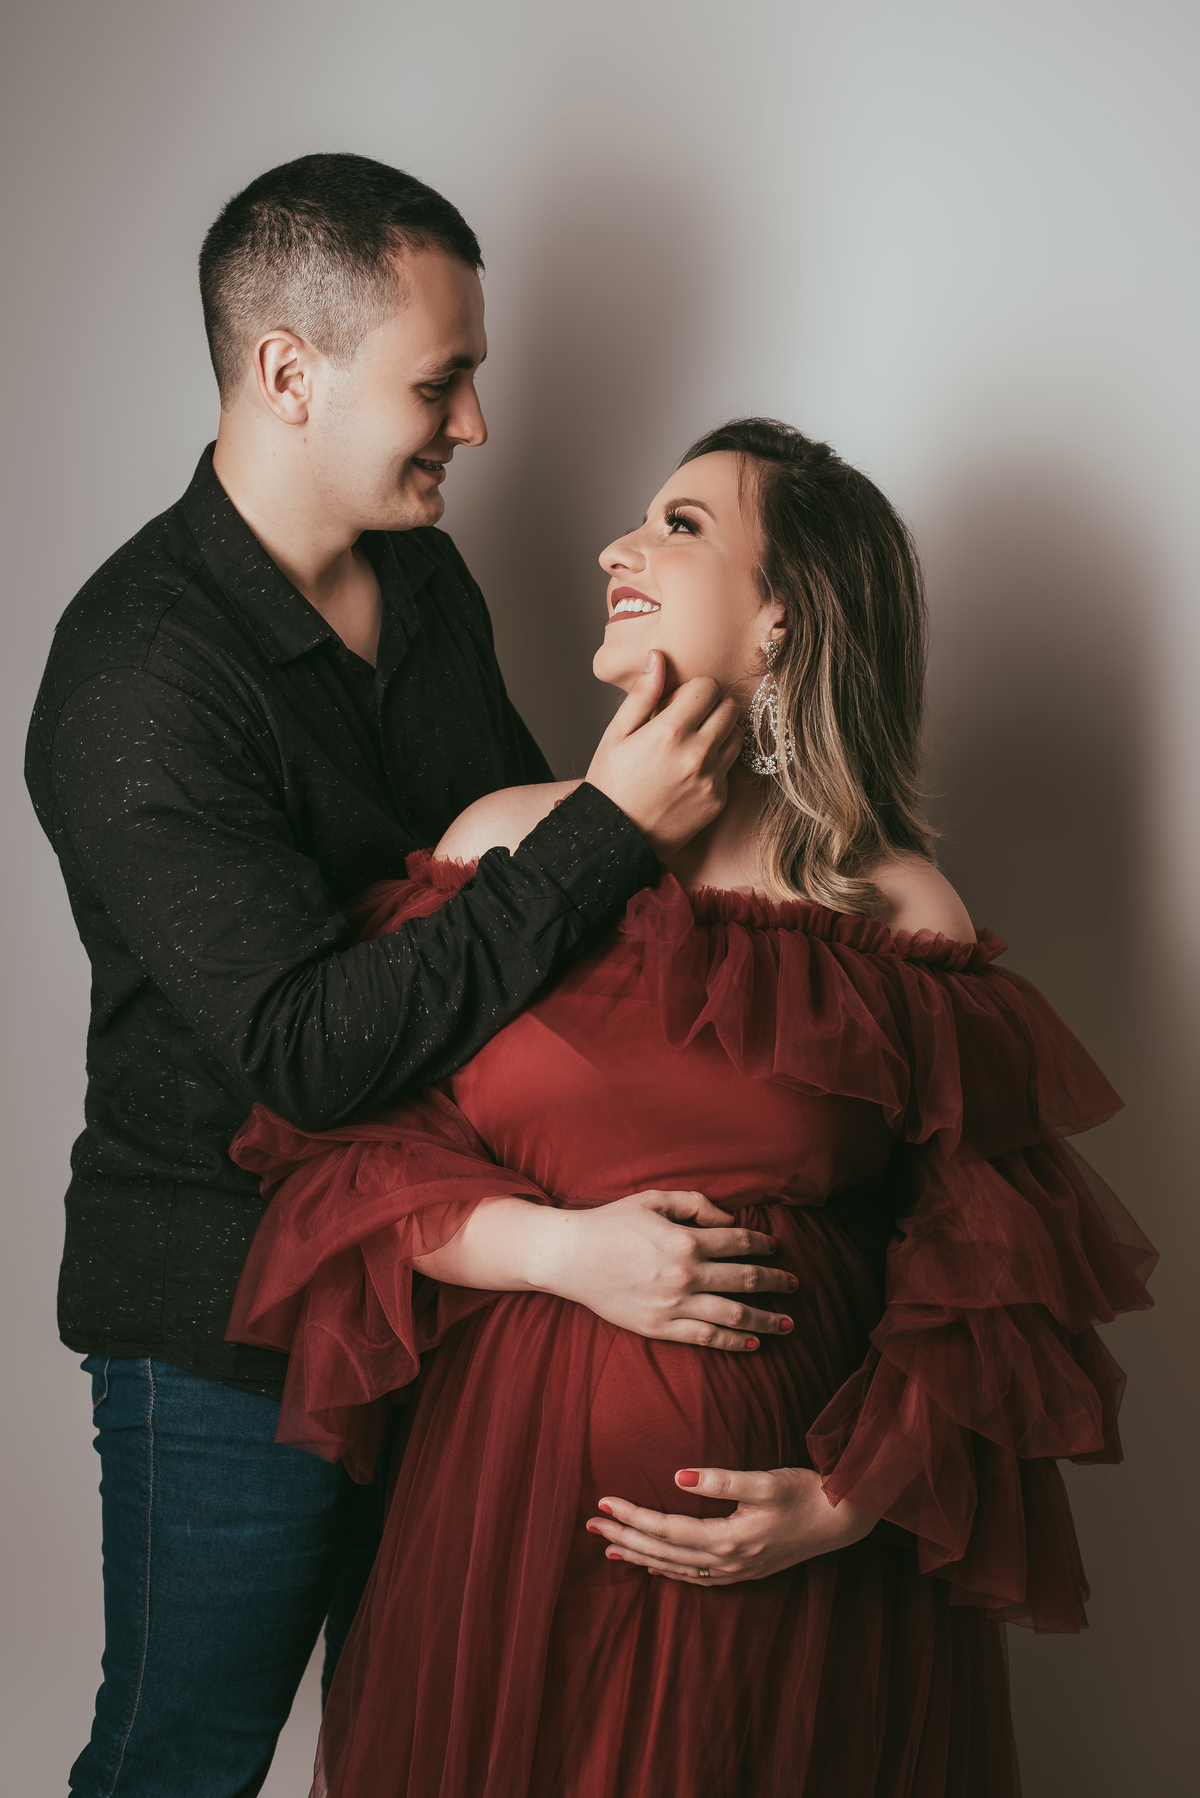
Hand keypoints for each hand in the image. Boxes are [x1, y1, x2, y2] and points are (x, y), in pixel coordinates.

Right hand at [540, 1190, 797, 1351]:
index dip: (762, 1244)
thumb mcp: (653, 1200)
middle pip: (745, 1280)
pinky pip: (705, 1338)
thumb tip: (729, 1220)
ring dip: (765, 1319)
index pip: (738, 1243)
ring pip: (732, 1315)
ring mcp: (673, 1305)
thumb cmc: (611, 1223)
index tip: (775, 1247)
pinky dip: (732, 1341)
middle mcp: (685, 1274)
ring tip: (787, 1323)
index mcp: (685, 1240)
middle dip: (775, 1282)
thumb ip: (695, 1204)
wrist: (569, 1256)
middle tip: (794, 1285)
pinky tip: (752, 1342)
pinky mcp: (659, 1328)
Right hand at [585, 652, 742, 857]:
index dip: (695, 689)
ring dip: (721, 732)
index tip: (680, 700)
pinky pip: (730, 767)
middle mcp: (697, 754)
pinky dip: (716, 763)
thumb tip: (659, 657)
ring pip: (737, 736)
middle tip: (691, 719)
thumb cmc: (611, 783)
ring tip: (694, 742)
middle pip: (729, 708)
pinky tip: (691, 772)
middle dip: (712, 706)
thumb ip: (642, 694)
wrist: (616, 838)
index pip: (708, 687)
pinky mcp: (719, 799)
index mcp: (669, 732)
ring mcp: (711, 779)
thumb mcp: (616, 734)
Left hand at [585, 1466, 876, 1583]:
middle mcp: (728, 1562)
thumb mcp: (767, 1479)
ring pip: (675, 1568)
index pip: (668, 1529)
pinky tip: (653, 1566)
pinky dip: (668, 1571)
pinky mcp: (743, 1570)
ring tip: (608, 1547)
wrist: (842, 1519)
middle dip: (625, 1537)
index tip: (604, 1502)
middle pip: (664, 1552)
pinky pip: (694, 1577)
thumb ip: (723, 1480)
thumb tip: (678, 1477)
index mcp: (730, 1539)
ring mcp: (736, 1571)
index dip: (634, 1516)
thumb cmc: (805, 1492)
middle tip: (591, 1524)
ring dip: (640, 1556)